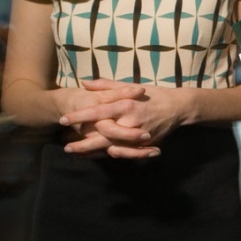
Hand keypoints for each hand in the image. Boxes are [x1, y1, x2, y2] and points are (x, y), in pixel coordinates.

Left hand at [60, 79, 190, 157]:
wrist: (178, 107)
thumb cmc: (153, 94)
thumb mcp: (130, 86)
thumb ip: (106, 86)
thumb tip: (85, 83)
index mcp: (125, 104)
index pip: (97, 111)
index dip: (79, 116)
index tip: (63, 120)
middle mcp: (129, 121)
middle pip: (101, 135)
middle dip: (82, 142)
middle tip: (65, 146)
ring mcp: (137, 135)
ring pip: (110, 147)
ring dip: (92, 152)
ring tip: (75, 155)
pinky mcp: (143, 145)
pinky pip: (123, 153)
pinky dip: (107, 156)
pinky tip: (95, 157)